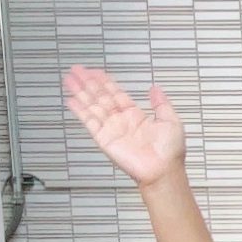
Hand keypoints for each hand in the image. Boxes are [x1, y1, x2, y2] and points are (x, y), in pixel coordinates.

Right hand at [64, 66, 188, 187]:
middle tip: (76, 70)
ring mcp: (111, 129)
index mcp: (136, 116)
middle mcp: (121, 121)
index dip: (104, 81)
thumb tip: (155, 88)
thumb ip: (161, 103)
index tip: (94, 71)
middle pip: (100, 96)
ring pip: (92, 106)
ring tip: (69, 79)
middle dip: (88, 82)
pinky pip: (89, 122)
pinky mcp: (104, 139)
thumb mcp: (171, 122)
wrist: (163, 171)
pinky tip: (71, 100)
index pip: (116, 93)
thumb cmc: (170, 152)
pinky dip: (80, 111)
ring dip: (80, 92)